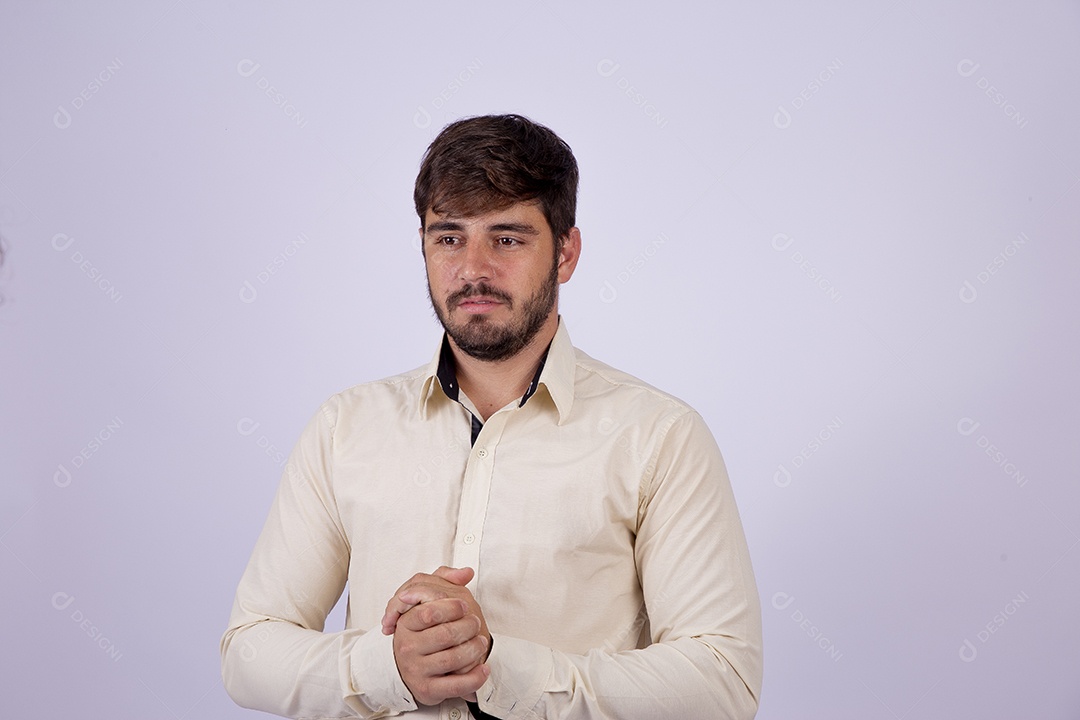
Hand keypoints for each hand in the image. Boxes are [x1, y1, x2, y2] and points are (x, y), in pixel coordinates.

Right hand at [388, 567, 490, 705]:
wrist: (409, 667)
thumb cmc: (421, 633)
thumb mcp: (425, 602)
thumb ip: (443, 580)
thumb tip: (466, 572)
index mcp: (405, 625)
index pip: (429, 612)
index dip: (452, 607)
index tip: (464, 605)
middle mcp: (408, 647)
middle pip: (445, 634)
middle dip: (468, 627)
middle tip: (476, 623)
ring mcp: (417, 669)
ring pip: (453, 658)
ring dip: (475, 649)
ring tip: (481, 642)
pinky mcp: (428, 689)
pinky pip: (456, 685)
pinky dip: (475, 677)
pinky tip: (484, 669)